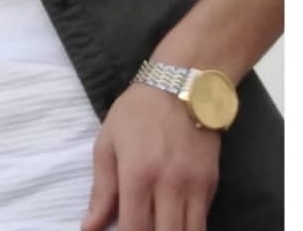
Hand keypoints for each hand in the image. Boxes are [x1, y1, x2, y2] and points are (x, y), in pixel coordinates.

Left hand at [81, 83, 219, 230]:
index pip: (135, 230)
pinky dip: (188, 228)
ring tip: (157, 227)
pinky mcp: (211, 185)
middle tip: (140, 229)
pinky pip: (202, 222)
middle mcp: (169, 186)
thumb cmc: (136, 113)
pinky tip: (174, 223)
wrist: (181, 86)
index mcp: (137, 175)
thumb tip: (90, 228)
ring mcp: (195, 188)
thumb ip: (101, 191)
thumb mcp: (108, 143)